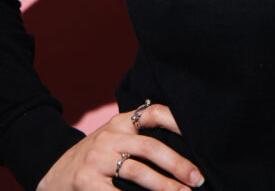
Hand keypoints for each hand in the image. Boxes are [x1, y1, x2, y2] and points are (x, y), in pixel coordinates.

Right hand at [37, 103, 203, 189]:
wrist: (54, 174)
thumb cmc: (96, 157)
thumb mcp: (114, 138)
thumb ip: (138, 137)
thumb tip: (182, 151)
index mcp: (121, 122)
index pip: (152, 112)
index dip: (175, 120)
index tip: (197, 134)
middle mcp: (110, 136)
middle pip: (150, 147)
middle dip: (177, 164)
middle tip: (197, 178)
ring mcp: (97, 159)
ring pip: (138, 171)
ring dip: (164, 186)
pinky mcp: (87, 182)